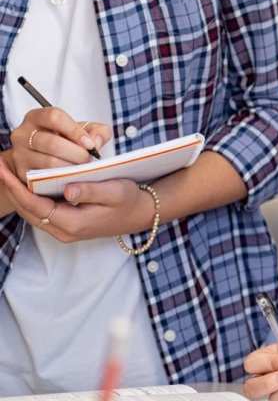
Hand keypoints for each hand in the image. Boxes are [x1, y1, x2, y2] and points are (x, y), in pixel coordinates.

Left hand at [0, 158, 152, 242]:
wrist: (140, 214)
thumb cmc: (129, 199)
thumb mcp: (115, 190)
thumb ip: (90, 190)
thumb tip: (67, 190)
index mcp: (74, 223)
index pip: (35, 205)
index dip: (16, 187)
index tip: (3, 170)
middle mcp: (65, 231)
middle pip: (27, 211)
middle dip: (11, 189)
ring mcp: (64, 230)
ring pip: (32, 213)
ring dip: (18, 194)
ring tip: (7, 173)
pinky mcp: (66, 225)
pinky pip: (40, 213)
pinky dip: (29, 198)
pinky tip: (25, 183)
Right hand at [9, 107, 109, 181]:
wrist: (52, 160)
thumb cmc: (70, 142)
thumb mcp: (86, 132)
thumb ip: (98, 132)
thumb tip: (96, 142)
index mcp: (37, 117)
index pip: (54, 117)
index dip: (75, 131)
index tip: (90, 144)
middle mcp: (22, 134)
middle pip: (52, 143)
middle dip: (76, 154)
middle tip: (88, 160)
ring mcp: (19, 154)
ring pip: (48, 162)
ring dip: (71, 167)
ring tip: (82, 169)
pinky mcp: (22, 173)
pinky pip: (43, 177)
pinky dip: (62, 178)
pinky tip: (72, 177)